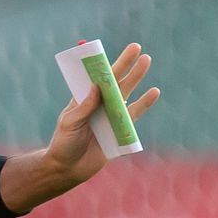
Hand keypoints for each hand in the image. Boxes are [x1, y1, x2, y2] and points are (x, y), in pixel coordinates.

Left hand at [44, 43, 158, 187]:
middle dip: (126, 65)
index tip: (108, 50)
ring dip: (136, 78)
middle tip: (137, 48)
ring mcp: (110, 116)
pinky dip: (144, 104)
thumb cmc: (63, 144)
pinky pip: (134, 116)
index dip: (104, 63)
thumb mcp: (70, 123)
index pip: (96, 77)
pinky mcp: (120, 131)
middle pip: (115, 81)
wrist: (68, 169)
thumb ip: (83, 107)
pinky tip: (153, 92)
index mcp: (84, 99)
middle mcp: (99, 104)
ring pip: (126, 94)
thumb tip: (96, 86)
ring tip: (146, 61)